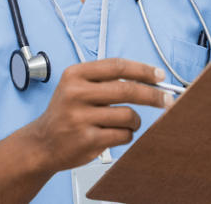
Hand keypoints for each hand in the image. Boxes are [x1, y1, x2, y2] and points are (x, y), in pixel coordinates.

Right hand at [23, 58, 171, 173]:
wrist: (42, 143)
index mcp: (75, 75)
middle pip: (127, 90)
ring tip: (128, 123)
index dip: (143, 70)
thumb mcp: (78, 86)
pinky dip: (127, 135)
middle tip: (167, 100)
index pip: (117, 66)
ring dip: (136, 121)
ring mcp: (80, 118)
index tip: (160, 76)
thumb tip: (152, 80)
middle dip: (153, 95)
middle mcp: (75, 94)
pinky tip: (116, 135)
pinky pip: (123, 135)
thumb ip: (108, 80)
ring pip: (128, 115)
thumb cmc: (67, 112)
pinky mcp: (86, 140)